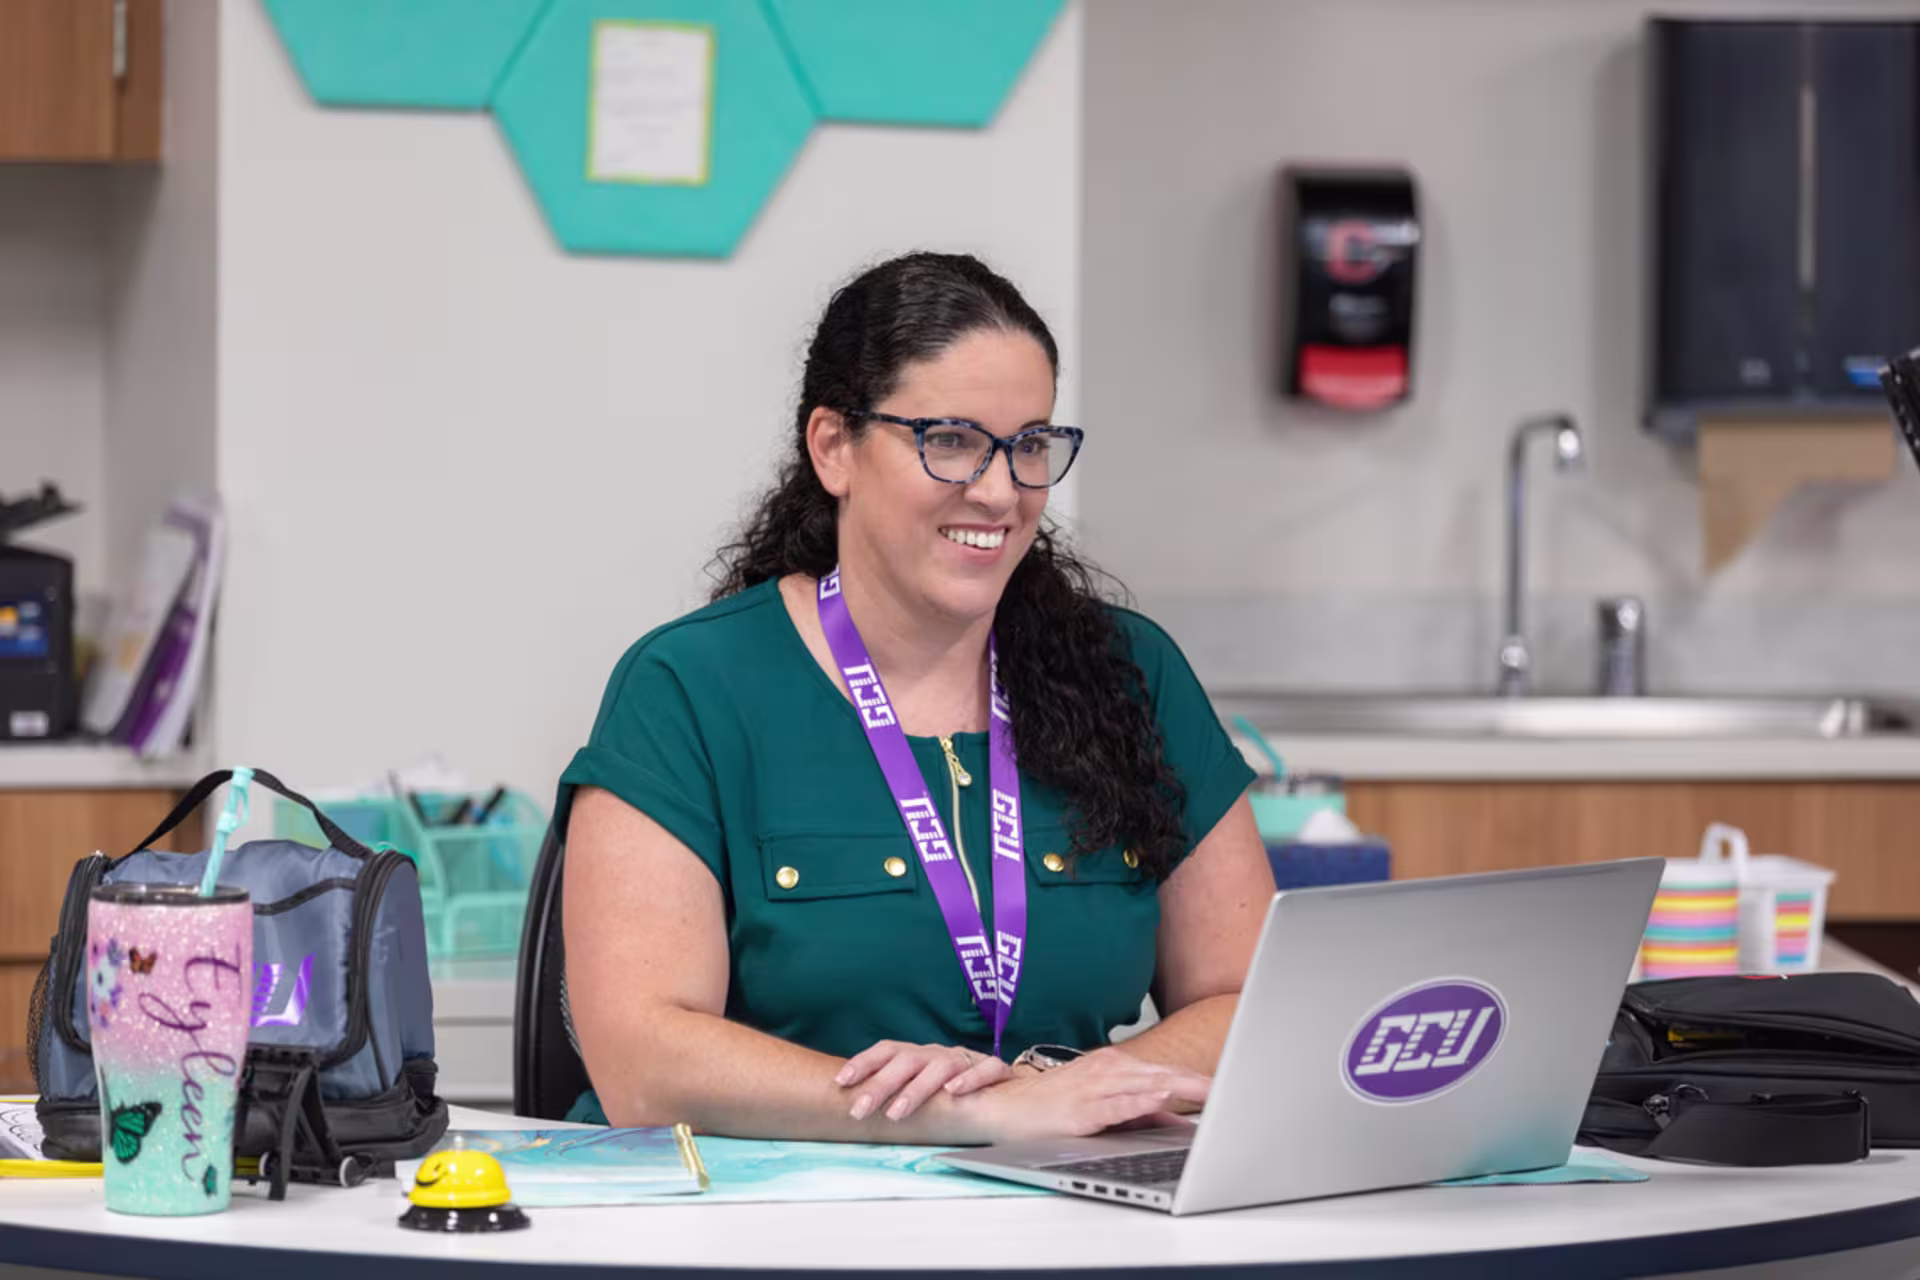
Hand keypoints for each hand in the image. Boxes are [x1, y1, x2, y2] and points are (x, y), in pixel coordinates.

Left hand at [835, 1040, 1011, 1121]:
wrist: (1006, 1085)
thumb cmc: (953, 1089)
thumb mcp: (922, 1086)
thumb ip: (895, 1093)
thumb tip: (851, 1109)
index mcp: (918, 1055)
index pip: (887, 1050)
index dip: (864, 1062)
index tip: (841, 1081)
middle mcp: (938, 1054)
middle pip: (907, 1061)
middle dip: (880, 1085)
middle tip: (859, 1111)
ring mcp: (965, 1060)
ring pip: (940, 1066)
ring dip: (916, 1089)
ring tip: (896, 1113)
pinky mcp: (994, 1070)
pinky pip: (984, 1069)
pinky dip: (968, 1079)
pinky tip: (952, 1093)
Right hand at [962, 1047, 1210, 1143]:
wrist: (1003, 1108)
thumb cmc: (1052, 1106)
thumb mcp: (1102, 1104)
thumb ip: (1140, 1111)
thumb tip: (1179, 1121)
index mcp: (1114, 1067)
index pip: (1164, 1071)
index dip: (1196, 1078)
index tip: (1229, 1085)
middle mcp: (1106, 1072)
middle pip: (1161, 1074)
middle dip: (1196, 1082)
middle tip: (1230, 1089)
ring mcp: (1092, 1089)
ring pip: (1143, 1084)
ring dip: (1176, 1086)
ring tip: (1207, 1090)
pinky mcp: (1080, 1110)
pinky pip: (1116, 1104)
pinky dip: (1141, 1101)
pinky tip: (1161, 1100)